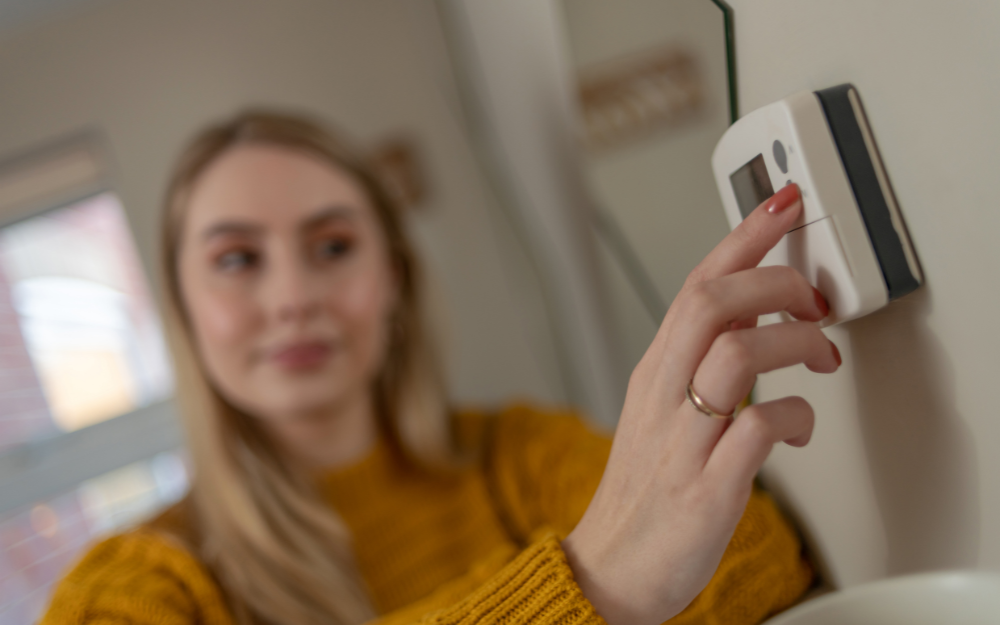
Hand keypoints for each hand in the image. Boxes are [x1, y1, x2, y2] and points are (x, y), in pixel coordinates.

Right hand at [562, 184, 839, 624]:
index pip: (696, 284)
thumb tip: (754, 317)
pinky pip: (757, 431)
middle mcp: (663, 395)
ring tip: (819, 358)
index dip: (743, 236)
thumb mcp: (661, 410)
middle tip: (813, 297)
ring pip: (735, 354)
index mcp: (653, 371)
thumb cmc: (644, 489)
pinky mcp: (705, 488)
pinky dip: (795, 418)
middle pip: (711, 303)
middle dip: (776, 281)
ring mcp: (682, 440)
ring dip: (794, 343)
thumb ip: (700, 362)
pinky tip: (799, 426)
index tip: (782, 202)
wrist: (612, 565)